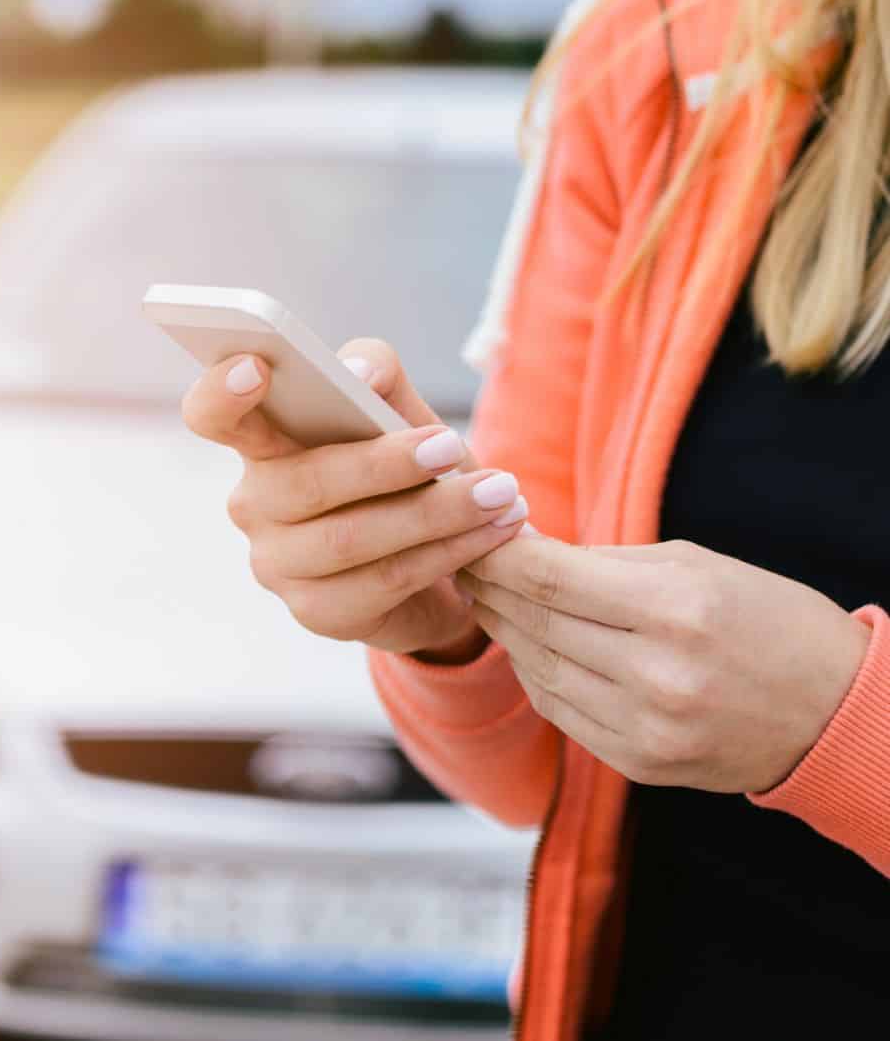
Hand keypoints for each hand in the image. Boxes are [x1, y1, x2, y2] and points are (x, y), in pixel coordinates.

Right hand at [181, 339, 528, 657]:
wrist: (437, 561)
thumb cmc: (403, 473)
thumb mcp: (395, 413)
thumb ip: (376, 374)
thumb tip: (358, 373)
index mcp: (259, 443)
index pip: (213, 414)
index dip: (220, 392)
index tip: (255, 367)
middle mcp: (253, 504)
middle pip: (304, 482)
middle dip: (384, 464)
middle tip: (452, 445)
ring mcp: (277, 564)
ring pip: (350, 539)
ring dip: (436, 515)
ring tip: (501, 494)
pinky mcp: (316, 613)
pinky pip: (384, 581)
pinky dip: (447, 553)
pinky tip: (492, 534)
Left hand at [460, 537, 871, 793]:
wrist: (834, 710)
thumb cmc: (765, 620)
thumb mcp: (694, 565)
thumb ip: (604, 561)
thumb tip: (520, 544)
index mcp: (673, 611)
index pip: (549, 579)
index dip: (497, 555)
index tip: (469, 534)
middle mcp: (656, 675)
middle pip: (535, 624)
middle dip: (490, 588)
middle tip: (462, 561)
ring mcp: (646, 727)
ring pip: (538, 670)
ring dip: (504, 632)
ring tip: (487, 599)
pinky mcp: (640, 763)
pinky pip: (560, 712)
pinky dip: (535, 675)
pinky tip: (526, 647)